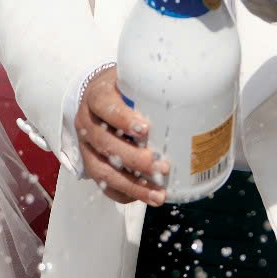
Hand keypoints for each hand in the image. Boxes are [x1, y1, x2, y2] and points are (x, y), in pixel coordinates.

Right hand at [76, 67, 170, 205]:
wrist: (97, 99)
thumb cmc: (122, 90)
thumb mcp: (131, 80)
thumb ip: (150, 87)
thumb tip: (190, 94)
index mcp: (96, 96)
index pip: (104, 106)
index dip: (122, 119)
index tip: (145, 128)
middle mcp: (87, 123)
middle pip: (104, 143)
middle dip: (134, 159)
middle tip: (162, 167)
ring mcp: (86, 147)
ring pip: (102, 171)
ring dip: (132, 185)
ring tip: (158, 195)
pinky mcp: (90, 165)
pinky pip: (104, 185)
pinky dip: (125, 194)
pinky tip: (147, 197)